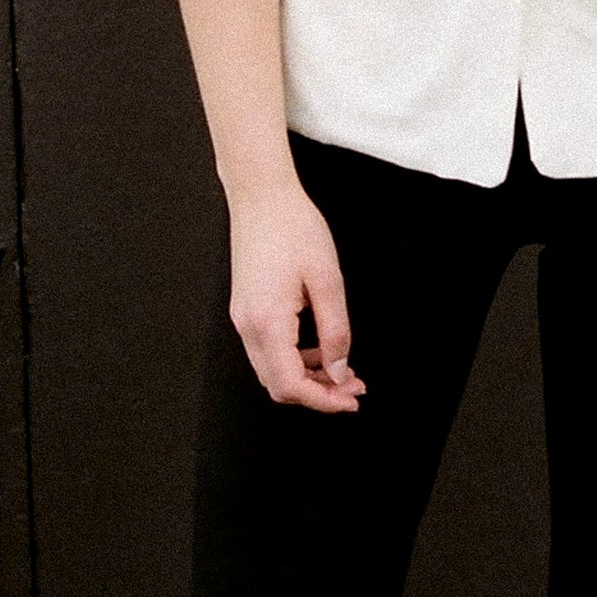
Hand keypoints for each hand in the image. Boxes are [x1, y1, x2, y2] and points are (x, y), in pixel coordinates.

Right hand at [226, 181, 367, 413]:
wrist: (262, 196)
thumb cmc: (293, 227)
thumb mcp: (327, 280)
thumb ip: (335, 332)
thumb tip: (339, 371)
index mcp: (266, 322)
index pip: (290, 385)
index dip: (323, 400)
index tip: (351, 399)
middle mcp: (248, 326)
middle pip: (278, 385)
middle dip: (317, 393)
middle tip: (353, 387)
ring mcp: (243, 318)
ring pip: (273, 370)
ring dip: (307, 377)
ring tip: (342, 369)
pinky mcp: (247, 309)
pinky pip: (269, 350)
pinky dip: (295, 359)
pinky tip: (320, 348)